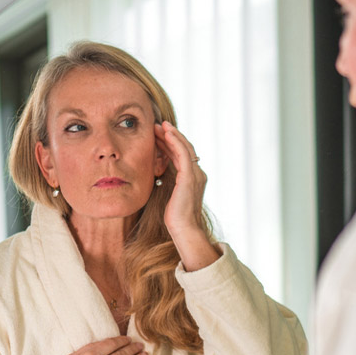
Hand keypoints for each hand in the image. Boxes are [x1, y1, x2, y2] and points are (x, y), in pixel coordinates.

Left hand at [154, 121, 207, 236]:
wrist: (184, 229)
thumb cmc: (175, 219)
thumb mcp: (170, 197)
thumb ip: (168, 185)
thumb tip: (158, 178)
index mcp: (193, 180)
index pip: (182, 157)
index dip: (170, 145)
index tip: (158, 136)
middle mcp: (198, 175)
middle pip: (184, 149)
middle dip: (170, 136)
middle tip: (157, 126)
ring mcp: (195, 175)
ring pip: (184, 148)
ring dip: (171, 135)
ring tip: (159, 125)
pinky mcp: (190, 177)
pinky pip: (183, 154)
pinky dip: (175, 141)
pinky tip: (166, 133)